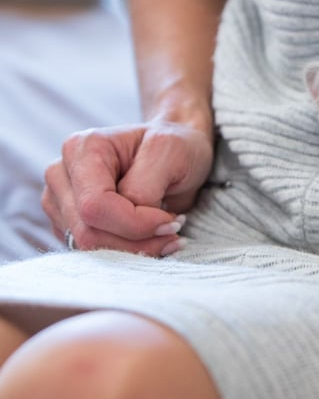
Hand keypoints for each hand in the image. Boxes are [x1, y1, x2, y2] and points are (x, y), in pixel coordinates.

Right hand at [42, 121, 213, 256]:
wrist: (177, 151)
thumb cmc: (176, 147)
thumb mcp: (169, 153)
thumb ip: (144, 187)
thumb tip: (132, 221)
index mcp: (82, 149)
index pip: (94, 205)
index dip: (135, 223)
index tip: (173, 222)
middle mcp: (62, 174)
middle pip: (87, 231)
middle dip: (138, 241)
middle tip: (174, 231)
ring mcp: (61, 201)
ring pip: (88, 247)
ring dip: (135, 249)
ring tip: (168, 232)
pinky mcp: (69, 223)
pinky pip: (93, 251)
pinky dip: (127, 251)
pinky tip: (153, 237)